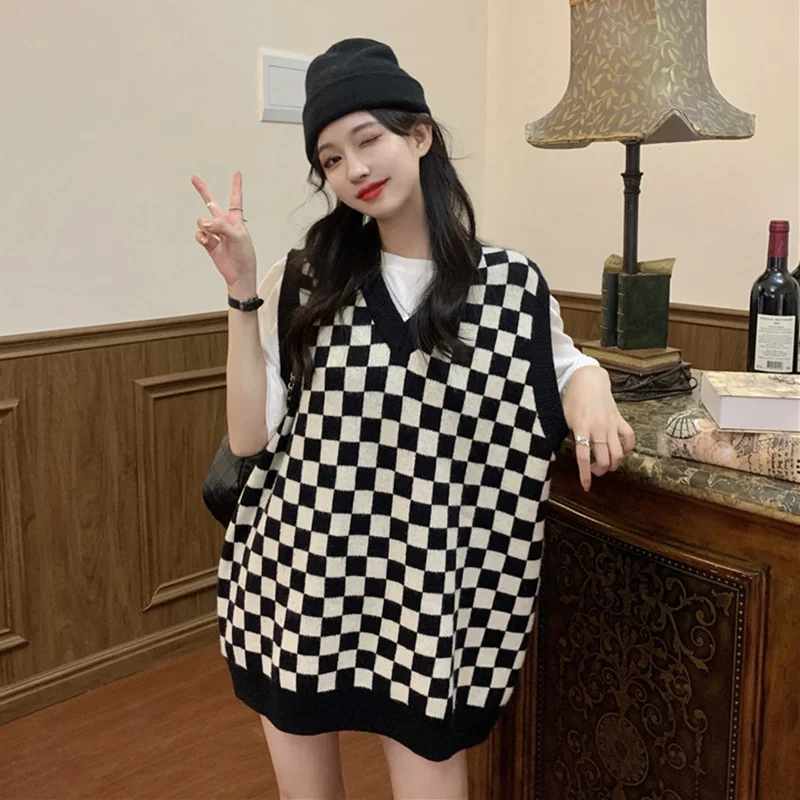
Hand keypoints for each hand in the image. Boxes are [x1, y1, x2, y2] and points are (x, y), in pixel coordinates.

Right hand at [191, 171, 256, 289]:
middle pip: (211, 203)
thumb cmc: (244, 255)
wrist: (239, 274)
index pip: (236, 199)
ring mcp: (215, 232)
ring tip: (214, 236)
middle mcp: (224, 223)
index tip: (237, 173)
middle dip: (202, 190)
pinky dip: (202, 237)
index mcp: (236, 219)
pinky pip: (199, 234)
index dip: (236, 186)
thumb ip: (222, 226)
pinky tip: (209, 242)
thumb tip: (206, 223)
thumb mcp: (238, 237)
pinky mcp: (208, 242)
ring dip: (205, 227)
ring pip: (202, 221)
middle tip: (194, 178)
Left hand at [561, 366, 634, 491]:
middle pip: (604, 459)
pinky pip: (629, 438)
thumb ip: (569, 434)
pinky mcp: (620, 419)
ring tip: (606, 465)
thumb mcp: (564, 416)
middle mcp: (598, 428)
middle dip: (600, 470)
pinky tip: (620, 451)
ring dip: (614, 464)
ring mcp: (611, 424)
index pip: (583, 456)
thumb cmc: (572, 398)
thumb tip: (568, 452)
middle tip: (595, 470)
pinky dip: (627, 449)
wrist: (588, 379)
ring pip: (618, 453)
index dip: (585, 474)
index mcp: (581, 428)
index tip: (586, 486)